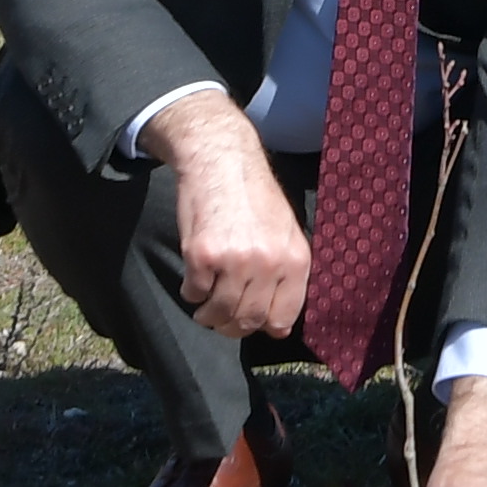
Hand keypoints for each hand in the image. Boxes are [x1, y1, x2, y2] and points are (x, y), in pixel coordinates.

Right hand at [156, 110, 313, 345]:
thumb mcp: (286, 232)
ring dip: (208, 315)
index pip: (283, 318)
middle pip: (249, 320)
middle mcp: (268, 264)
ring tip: (204, 308)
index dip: (265, 326)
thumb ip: (287, 274)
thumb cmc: (255, 196)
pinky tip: (194, 280)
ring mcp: (235, 261)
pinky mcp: (202, 255)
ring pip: (219, 312)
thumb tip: (279, 326)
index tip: (252, 323)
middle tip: (222, 320)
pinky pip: (194, 292)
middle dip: (232, 326)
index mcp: (295, 261)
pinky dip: (191, 292)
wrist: (222, 160)